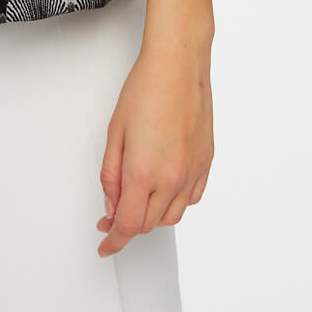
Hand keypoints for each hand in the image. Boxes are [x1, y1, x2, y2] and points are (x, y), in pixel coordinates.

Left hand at [96, 32, 213, 257]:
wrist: (178, 65)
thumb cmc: (145, 89)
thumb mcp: (114, 132)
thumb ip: (110, 175)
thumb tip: (111, 204)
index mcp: (142, 172)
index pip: (127, 225)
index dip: (114, 242)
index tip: (105, 246)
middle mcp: (171, 178)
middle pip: (147, 224)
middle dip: (127, 226)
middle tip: (110, 214)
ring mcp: (192, 172)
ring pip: (171, 216)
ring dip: (151, 216)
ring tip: (136, 199)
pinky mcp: (206, 163)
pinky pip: (191, 198)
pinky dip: (175, 203)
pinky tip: (163, 189)